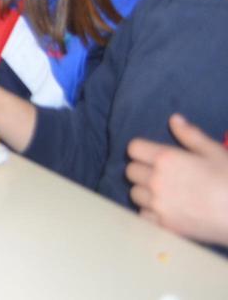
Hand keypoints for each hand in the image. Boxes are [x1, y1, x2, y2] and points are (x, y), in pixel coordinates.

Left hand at [127, 114, 227, 245]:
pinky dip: (151, 213)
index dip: (142, 151)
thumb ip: (190, 135)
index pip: (133, 148)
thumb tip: (174, 119)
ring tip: (164, 194)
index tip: (153, 157)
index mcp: (165, 158)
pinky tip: (166, 211)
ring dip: (145, 192)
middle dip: (142, 170)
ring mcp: (158, 204)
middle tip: (161, 175)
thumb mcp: (214, 151)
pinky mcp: (163, 225)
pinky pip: (143, 215)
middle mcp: (156, 180)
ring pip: (135, 194)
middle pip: (130, 171)